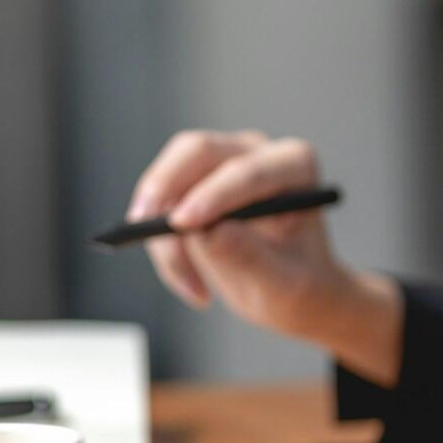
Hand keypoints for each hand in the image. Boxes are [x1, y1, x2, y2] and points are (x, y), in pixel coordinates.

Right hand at [126, 129, 402, 384]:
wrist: (292, 290)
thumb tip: (208, 231)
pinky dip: (162, 244)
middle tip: (143, 230)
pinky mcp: (193, 183)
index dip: (213, 194)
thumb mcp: (283, 285)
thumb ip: (250, 256)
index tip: (182, 224)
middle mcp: (256, 152)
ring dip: (162, 232)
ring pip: (169, 180)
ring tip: (192, 286)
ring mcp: (222, 162)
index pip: (249, 171)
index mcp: (295, 166)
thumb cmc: (300, 285)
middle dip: (165, 189)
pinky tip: (187, 279)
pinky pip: (160, 204)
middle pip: (197, 151)